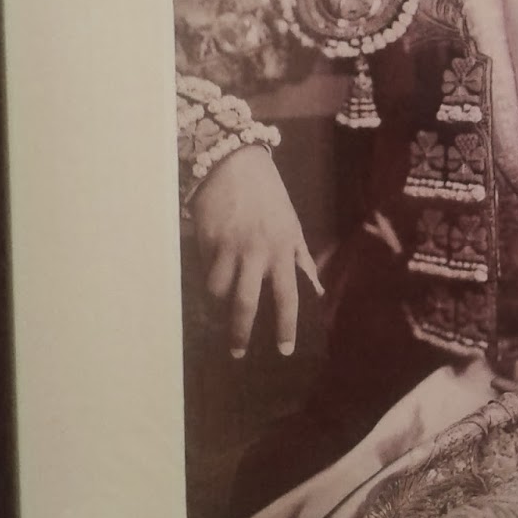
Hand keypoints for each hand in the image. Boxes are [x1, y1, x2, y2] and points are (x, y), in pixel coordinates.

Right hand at [190, 145, 322, 356]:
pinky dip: (203, 287)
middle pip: (247, 303)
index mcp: (284, 248)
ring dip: (216, 311)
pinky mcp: (206, 241)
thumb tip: (314, 289)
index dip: (286, 326)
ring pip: (218, 292)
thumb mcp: (292, 224)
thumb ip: (301, 258)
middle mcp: (257, 251)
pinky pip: (203, 274)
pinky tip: (204, 295)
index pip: (288, 296)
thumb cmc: (268, 196)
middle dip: (241, 332)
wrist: (234, 164)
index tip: (284, 350)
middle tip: (238, 353)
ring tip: (214, 322)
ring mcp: (229, 247)